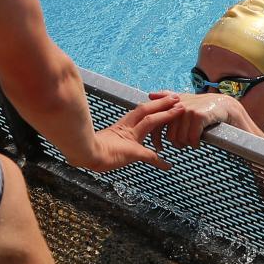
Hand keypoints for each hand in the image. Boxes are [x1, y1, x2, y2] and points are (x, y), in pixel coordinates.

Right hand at [66, 94, 181, 172]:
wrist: (83, 155)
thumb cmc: (88, 149)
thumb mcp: (103, 143)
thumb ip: (111, 141)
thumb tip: (112, 143)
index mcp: (121, 127)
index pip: (140, 111)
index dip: (153, 104)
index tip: (164, 99)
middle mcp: (126, 129)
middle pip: (147, 111)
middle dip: (162, 103)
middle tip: (177, 97)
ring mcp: (129, 139)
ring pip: (151, 122)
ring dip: (166, 116)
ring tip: (180, 110)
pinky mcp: (130, 151)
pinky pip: (149, 156)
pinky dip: (159, 162)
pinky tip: (168, 165)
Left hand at [153, 91, 256, 147]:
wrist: (225, 106)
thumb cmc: (202, 106)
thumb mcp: (185, 99)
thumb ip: (167, 97)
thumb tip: (150, 94)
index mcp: (171, 103)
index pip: (157, 124)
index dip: (156, 138)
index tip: (159, 147)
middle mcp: (178, 105)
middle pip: (170, 135)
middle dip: (176, 143)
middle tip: (182, 146)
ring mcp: (188, 110)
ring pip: (180, 138)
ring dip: (187, 144)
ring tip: (192, 142)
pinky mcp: (198, 116)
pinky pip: (192, 138)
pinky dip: (195, 144)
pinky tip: (198, 143)